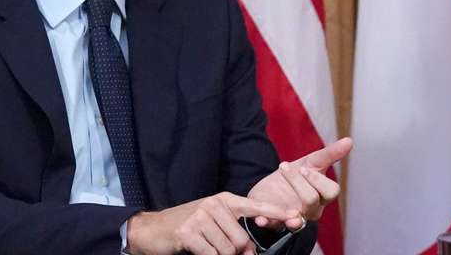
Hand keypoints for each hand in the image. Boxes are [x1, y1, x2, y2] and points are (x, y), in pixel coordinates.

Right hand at [126, 191, 300, 254]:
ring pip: (228, 250)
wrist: (153, 229)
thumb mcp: (214, 222)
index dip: (278, 213)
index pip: (257, 206)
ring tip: (206, 248)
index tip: (298, 217)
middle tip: (219, 249)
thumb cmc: (188, 227)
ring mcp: (200, 217)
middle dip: (235, 253)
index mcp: (225, 200)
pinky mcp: (188, 233)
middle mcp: (215, 205)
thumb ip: (234, 231)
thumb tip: (251, 252)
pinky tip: (197, 251)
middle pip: (241, 240)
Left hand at [248, 137, 352, 226]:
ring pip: (295, 218)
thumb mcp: (311, 162)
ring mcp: (294, 218)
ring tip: (276, 200)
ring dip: (286, 207)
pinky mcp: (275, 223)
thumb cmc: (296, 177)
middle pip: (312, 201)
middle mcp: (311, 210)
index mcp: (322, 195)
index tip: (304, 168)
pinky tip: (260, 218)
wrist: (272, 189)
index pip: (331, 192)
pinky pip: (272, 227)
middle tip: (284, 167)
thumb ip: (330, 154)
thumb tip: (349, 140)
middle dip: (298, 183)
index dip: (319, 180)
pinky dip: (267, 222)